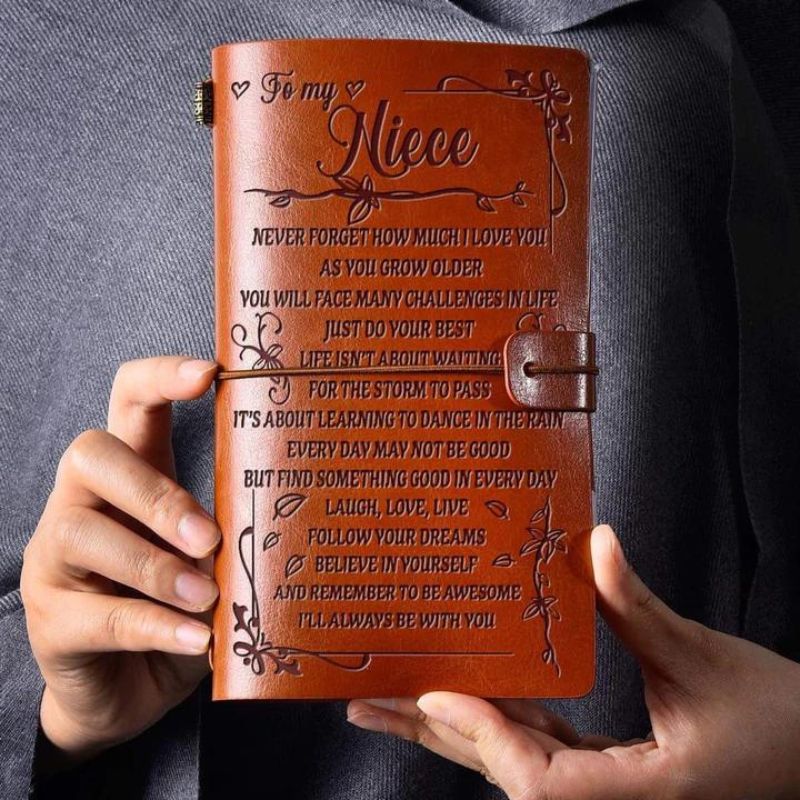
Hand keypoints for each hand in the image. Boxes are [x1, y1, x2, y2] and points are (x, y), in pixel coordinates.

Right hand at [21, 356, 219, 770]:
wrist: (129, 689)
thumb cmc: (179, 605)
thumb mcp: (208, 556)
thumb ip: (230, 525)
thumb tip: (291, 506)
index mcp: (127, 476)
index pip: (127, 400)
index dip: (159, 377)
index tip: (209, 374)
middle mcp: (80, 503)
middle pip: (90, 454)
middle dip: (154, 491)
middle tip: (208, 536)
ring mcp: (54, 561)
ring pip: (83, 533)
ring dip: (155, 565)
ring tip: (207, 595)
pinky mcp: (51, 622)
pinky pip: (98, 616)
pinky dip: (155, 625)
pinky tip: (198, 638)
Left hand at [346, 525, 799, 798]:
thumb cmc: (781, 722)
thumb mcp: (705, 662)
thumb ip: (641, 608)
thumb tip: (596, 542)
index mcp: (643, 794)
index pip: (542, 779)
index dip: (485, 736)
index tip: (435, 693)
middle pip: (508, 771)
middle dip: (436, 734)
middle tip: (370, 702)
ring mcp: (613, 793)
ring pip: (518, 762)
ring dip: (458, 729)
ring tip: (399, 701)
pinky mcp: (615, 773)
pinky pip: (544, 750)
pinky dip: (504, 724)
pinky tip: (475, 697)